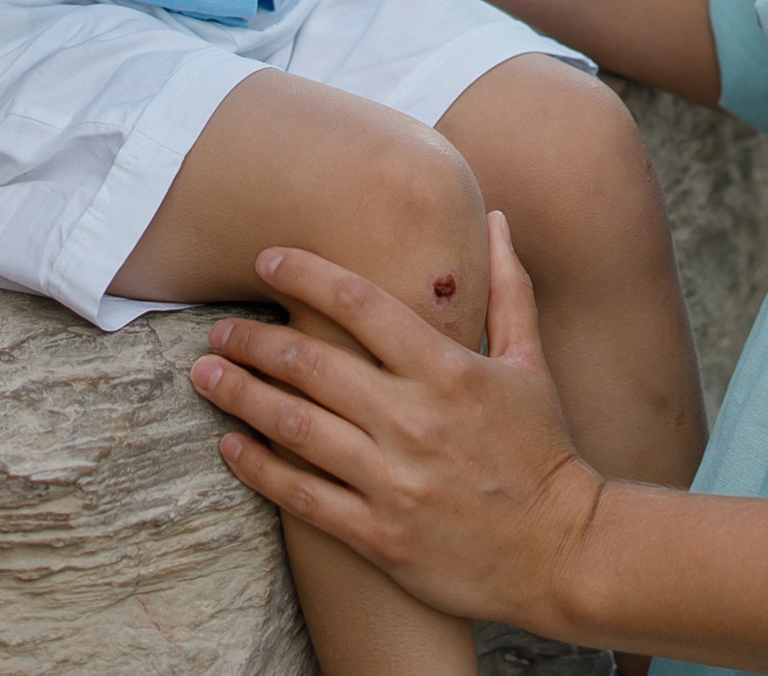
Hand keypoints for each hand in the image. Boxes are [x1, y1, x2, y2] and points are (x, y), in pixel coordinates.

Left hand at [191, 214, 606, 636]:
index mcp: (447, 371)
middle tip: (218, 327)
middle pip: (312, 366)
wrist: (562, 550)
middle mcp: (412, 420)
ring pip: (297, 428)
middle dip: (254, 341)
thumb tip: (495, 218)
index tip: (268, 259)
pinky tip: (232, 447)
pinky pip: (304, 497)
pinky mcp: (379, 534)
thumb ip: (507, 288)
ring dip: (242, 397)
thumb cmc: (544, 449)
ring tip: (205, 375)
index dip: (307, 275)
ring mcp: (392, 480)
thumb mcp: (530, 361)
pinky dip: (261, 469)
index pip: (361, 305)